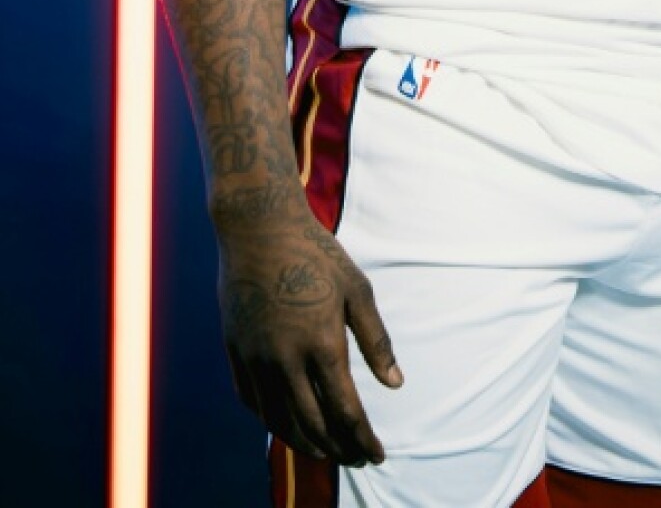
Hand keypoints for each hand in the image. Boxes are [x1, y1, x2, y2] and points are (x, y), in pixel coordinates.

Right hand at [216, 193, 401, 464]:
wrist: (258, 228)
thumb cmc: (315, 253)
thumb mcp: (356, 289)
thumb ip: (376, 340)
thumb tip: (396, 384)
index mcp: (321, 342)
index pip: (345, 410)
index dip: (363, 439)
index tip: (377, 455)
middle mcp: (285, 358)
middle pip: (312, 425)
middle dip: (338, 450)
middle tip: (355, 460)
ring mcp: (256, 357)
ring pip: (279, 421)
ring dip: (305, 444)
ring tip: (326, 452)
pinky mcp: (235, 351)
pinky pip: (253, 402)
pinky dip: (272, 422)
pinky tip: (287, 425)